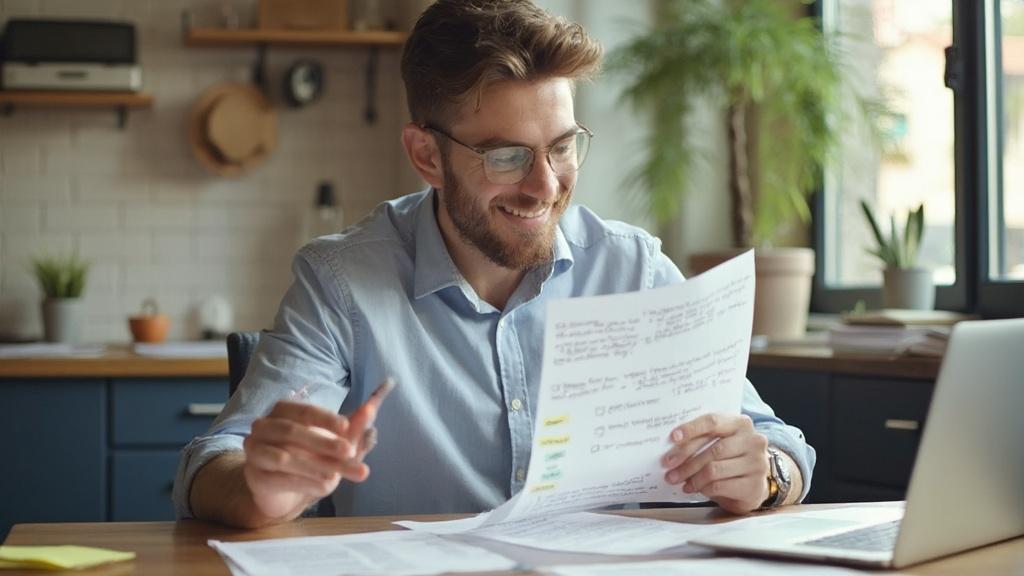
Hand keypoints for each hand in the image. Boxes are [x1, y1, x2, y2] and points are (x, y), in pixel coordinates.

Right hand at [242, 401, 374, 520]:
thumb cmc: (309, 457)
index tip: (348, 427)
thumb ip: (352, 428)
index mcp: (283, 410)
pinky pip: (278, 479)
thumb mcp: (334, 443)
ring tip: (338, 477)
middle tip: (350, 452)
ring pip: (285, 457)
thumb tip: (371, 410)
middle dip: (324, 443)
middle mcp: (263, 426)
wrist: (282, 489)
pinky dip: (304, 483)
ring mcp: (254, 450)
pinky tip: (324, 487)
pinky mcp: (253, 475)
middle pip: (293, 432)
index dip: (326, 419)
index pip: (305, 411)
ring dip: (315, 466)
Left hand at [661, 413, 769, 514]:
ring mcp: (757, 464)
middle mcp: (753, 441)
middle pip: (713, 449)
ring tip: (679, 480)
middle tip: (668, 466)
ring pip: (714, 470)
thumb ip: (702, 438)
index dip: (692, 429)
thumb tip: (672, 446)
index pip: (714, 422)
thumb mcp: (720, 442)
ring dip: (691, 476)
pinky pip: (719, 486)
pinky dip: (702, 488)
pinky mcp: (754, 486)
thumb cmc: (730, 459)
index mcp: (741, 424)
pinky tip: (694, 488)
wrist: (752, 484)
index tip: (673, 437)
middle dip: (686, 459)